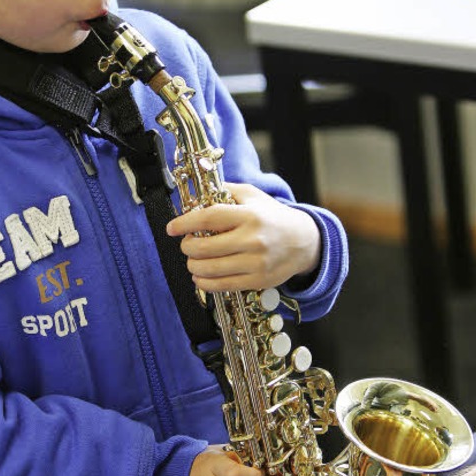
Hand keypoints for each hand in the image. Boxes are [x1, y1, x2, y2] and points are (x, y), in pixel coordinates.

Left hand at [166, 183, 320, 291]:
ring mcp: (255, 262)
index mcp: (249, 215)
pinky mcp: (257, 280)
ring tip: (193, 260)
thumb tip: (197, 193)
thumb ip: (226, 191)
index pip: (209, 218)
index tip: (171, 228)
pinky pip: (222, 285)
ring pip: (209, 269)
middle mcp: (252, 239)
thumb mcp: (253, 195)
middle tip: (186, 244)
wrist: (304, 241)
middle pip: (204, 247)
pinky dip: (204, 282)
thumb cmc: (273, 216)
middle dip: (187, 247)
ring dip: (193, 266)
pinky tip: (200, 276)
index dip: (185, 223)